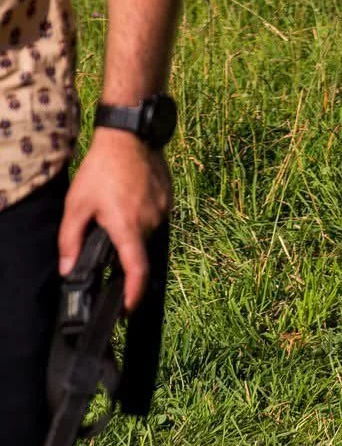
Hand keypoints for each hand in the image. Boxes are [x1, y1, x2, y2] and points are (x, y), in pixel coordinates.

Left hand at [60, 129, 170, 310]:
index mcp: (127, 226)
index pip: (136, 269)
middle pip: (138, 249)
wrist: (130, 136)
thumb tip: (68, 270)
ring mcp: (164, 209)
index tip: (127, 309)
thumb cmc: (101, 169)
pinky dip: (142, 215)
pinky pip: (156, 216)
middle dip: (123, 250)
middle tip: (105, 231)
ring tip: (116, 207)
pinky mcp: (169, 197)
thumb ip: (70, 240)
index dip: (133, 294)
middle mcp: (151, 221)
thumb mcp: (76, 205)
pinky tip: (129, 197)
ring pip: (147, 232)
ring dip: (132, 230)